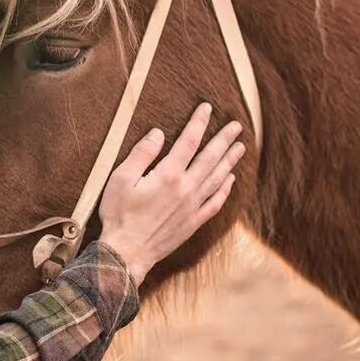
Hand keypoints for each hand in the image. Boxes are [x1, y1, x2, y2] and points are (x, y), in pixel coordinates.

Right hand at [98, 103, 245, 284]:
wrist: (127, 253)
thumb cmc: (119, 215)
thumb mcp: (120, 178)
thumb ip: (142, 154)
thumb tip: (158, 133)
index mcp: (168, 175)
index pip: (188, 142)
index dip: (198, 123)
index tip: (207, 108)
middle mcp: (186, 189)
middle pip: (210, 158)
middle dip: (224, 139)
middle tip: (236, 125)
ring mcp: (192, 207)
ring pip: (217, 178)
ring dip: (230, 161)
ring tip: (240, 147)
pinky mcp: (193, 222)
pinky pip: (215, 203)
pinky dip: (225, 190)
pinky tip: (230, 180)